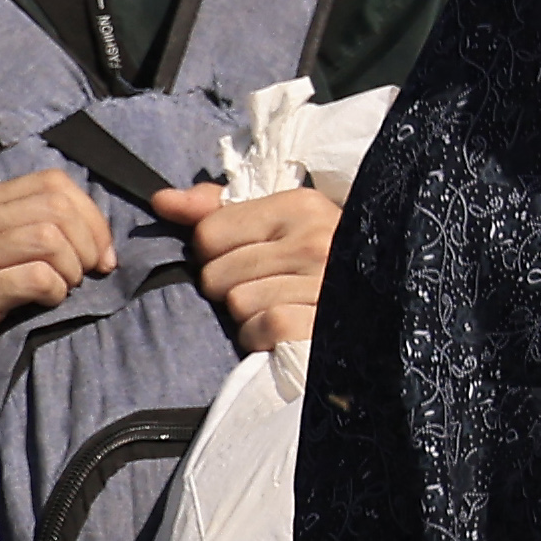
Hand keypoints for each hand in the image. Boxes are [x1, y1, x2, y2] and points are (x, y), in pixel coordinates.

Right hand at [0, 169, 122, 451]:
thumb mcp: (10, 257)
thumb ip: (42, 227)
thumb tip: (103, 229)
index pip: (51, 182)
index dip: (90, 215)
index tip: (100, 255)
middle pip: (54, 207)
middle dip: (87, 243)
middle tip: (88, 276)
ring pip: (47, 237)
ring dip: (71, 269)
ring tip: (65, 291)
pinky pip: (36, 277)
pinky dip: (55, 292)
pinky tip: (46, 306)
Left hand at [152, 177, 340, 358]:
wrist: (379, 304)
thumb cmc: (316, 261)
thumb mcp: (276, 224)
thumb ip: (216, 210)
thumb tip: (161, 201)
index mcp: (300, 206)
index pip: (207, 233)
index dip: (214, 254)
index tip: (246, 258)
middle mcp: (315, 240)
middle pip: (215, 274)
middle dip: (230, 288)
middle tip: (266, 288)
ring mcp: (323, 283)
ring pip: (236, 304)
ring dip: (247, 316)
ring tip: (279, 307)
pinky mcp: (321, 324)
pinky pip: (260, 330)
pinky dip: (262, 339)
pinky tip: (284, 331)